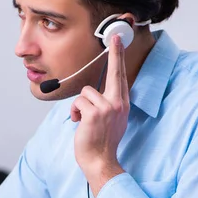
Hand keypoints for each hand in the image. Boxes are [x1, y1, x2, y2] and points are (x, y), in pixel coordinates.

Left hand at [70, 34, 128, 195]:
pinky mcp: (94, 113)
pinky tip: (79, 123)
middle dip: (115, 53)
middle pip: (115, 72)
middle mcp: (118, 103)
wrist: (100, 161)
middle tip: (115, 36)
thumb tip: (96, 96)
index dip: (119, 58)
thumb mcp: (111, 121)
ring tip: (83, 120)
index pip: (121, 77)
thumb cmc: (101, 142)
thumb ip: (108, 106)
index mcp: (122, 104)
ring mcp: (108, 107)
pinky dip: (74, 112)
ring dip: (80, 106)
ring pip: (86, 92)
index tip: (118, 41)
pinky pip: (78, 102)